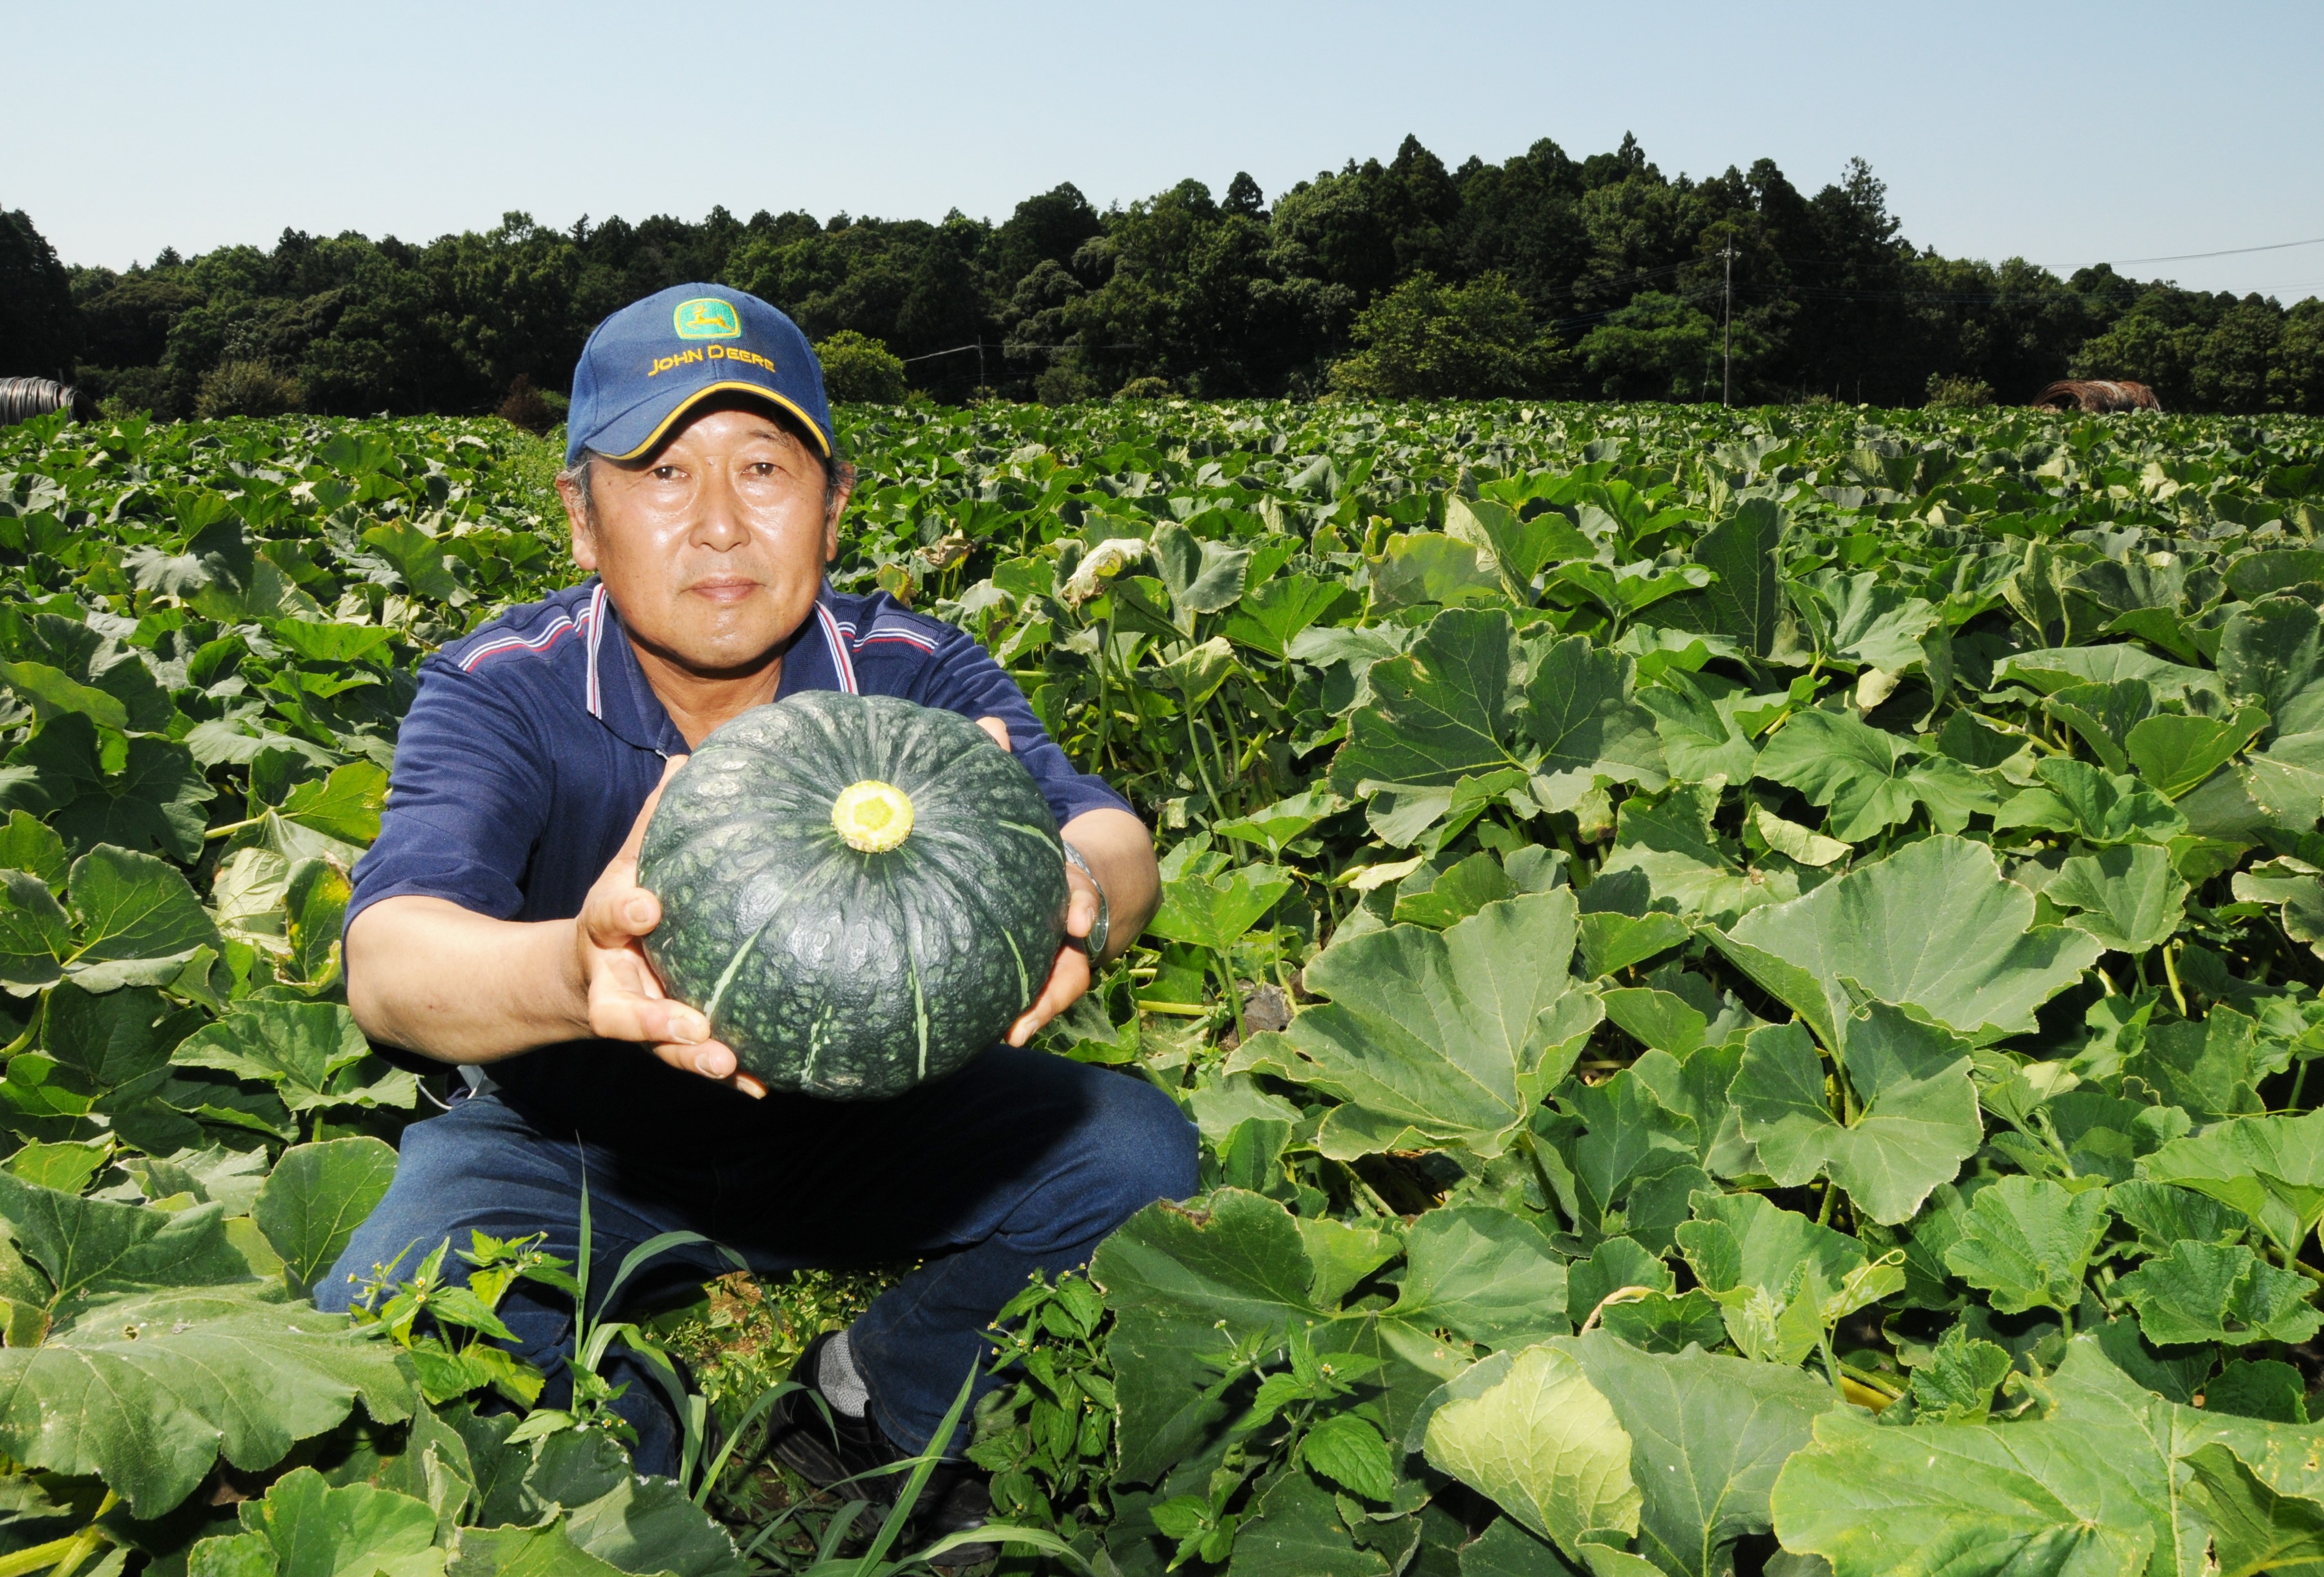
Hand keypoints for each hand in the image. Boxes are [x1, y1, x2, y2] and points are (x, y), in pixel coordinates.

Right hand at [573, 755, 766, 1097]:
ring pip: (661, 1048)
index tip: (647, 906)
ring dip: (695, 1057)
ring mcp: (638, 1021)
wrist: (576, 978)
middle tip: (692, 1024)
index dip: (624, 912)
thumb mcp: (626, 867)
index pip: (605, 917)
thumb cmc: (619, 912)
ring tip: (729, 1063)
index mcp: (600, 932)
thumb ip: (651, 824)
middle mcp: (614, 984)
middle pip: (624, 1011)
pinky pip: (694, 1062)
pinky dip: (727, 1076)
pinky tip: (762, 1084)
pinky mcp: (664, 1044)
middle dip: (655, 1020)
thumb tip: (687, 760)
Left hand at [974, 716, 1101, 1046]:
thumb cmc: (1044, 845)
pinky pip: (1037, 1001)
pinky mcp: (1047, 978)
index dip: (1078, 906)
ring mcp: (1065, 957)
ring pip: (1059, 989)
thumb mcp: (1029, 810)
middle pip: (1075, 959)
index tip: (1076, 921)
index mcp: (1073, 884)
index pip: (1080, 896)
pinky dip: (1022, 1019)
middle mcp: (1074, 928)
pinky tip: (990, 1035)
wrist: (1091, 880)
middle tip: (1032, 1008)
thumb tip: (991, 725)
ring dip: (1037, 1012)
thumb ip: (1008, 773)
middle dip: (1058, 982)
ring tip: (1009, 1034)